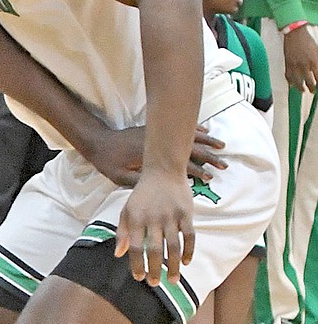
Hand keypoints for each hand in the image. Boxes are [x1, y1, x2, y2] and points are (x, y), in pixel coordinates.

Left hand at [86, 124, 225, 185]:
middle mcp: (158, 144)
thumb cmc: (108, 162)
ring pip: (188, 137)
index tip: (209, 177)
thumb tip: (156, 194)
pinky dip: (195, 130)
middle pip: (190, 149)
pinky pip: (178, 129)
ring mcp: (157, 135)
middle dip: (209, 157)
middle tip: (223, 165)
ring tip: (222, 147)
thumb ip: (138, 183)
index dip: (196, 172)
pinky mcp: (154, 130)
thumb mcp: (120, 177)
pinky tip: (206, 131)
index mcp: (152, 158)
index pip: (180, 165)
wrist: (99, 141)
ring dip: (207, 142)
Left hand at [115, 172, 194, 285]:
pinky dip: (189, 251)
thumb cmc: (142, 195)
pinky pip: (189, 236)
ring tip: (172, 280)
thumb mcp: (127, 210)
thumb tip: (118, 255)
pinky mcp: (186, 213)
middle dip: (155, 269)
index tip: (139, 278)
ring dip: (173, 266)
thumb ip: (122, 232)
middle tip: (155, 283)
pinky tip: (186, 262)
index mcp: (136, 219)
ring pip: (174, 246)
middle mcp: (153, 219)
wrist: (163, 171)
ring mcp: (171, 216)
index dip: (137, 264)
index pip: (136, 247)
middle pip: (155, 250)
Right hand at [284, 24, 317, 92]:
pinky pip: (289, 77)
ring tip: (303, 90)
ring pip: (298, 82)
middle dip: (312, 88)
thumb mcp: (317, 52)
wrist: (295, 35)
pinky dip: (291, 82)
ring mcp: (295, 66)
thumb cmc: (307, 41)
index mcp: (315, 61)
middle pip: (309, 82)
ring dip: (301, 88)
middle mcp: (305, 65)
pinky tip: (293, 85)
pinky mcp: (287, 65)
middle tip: (313, 91)